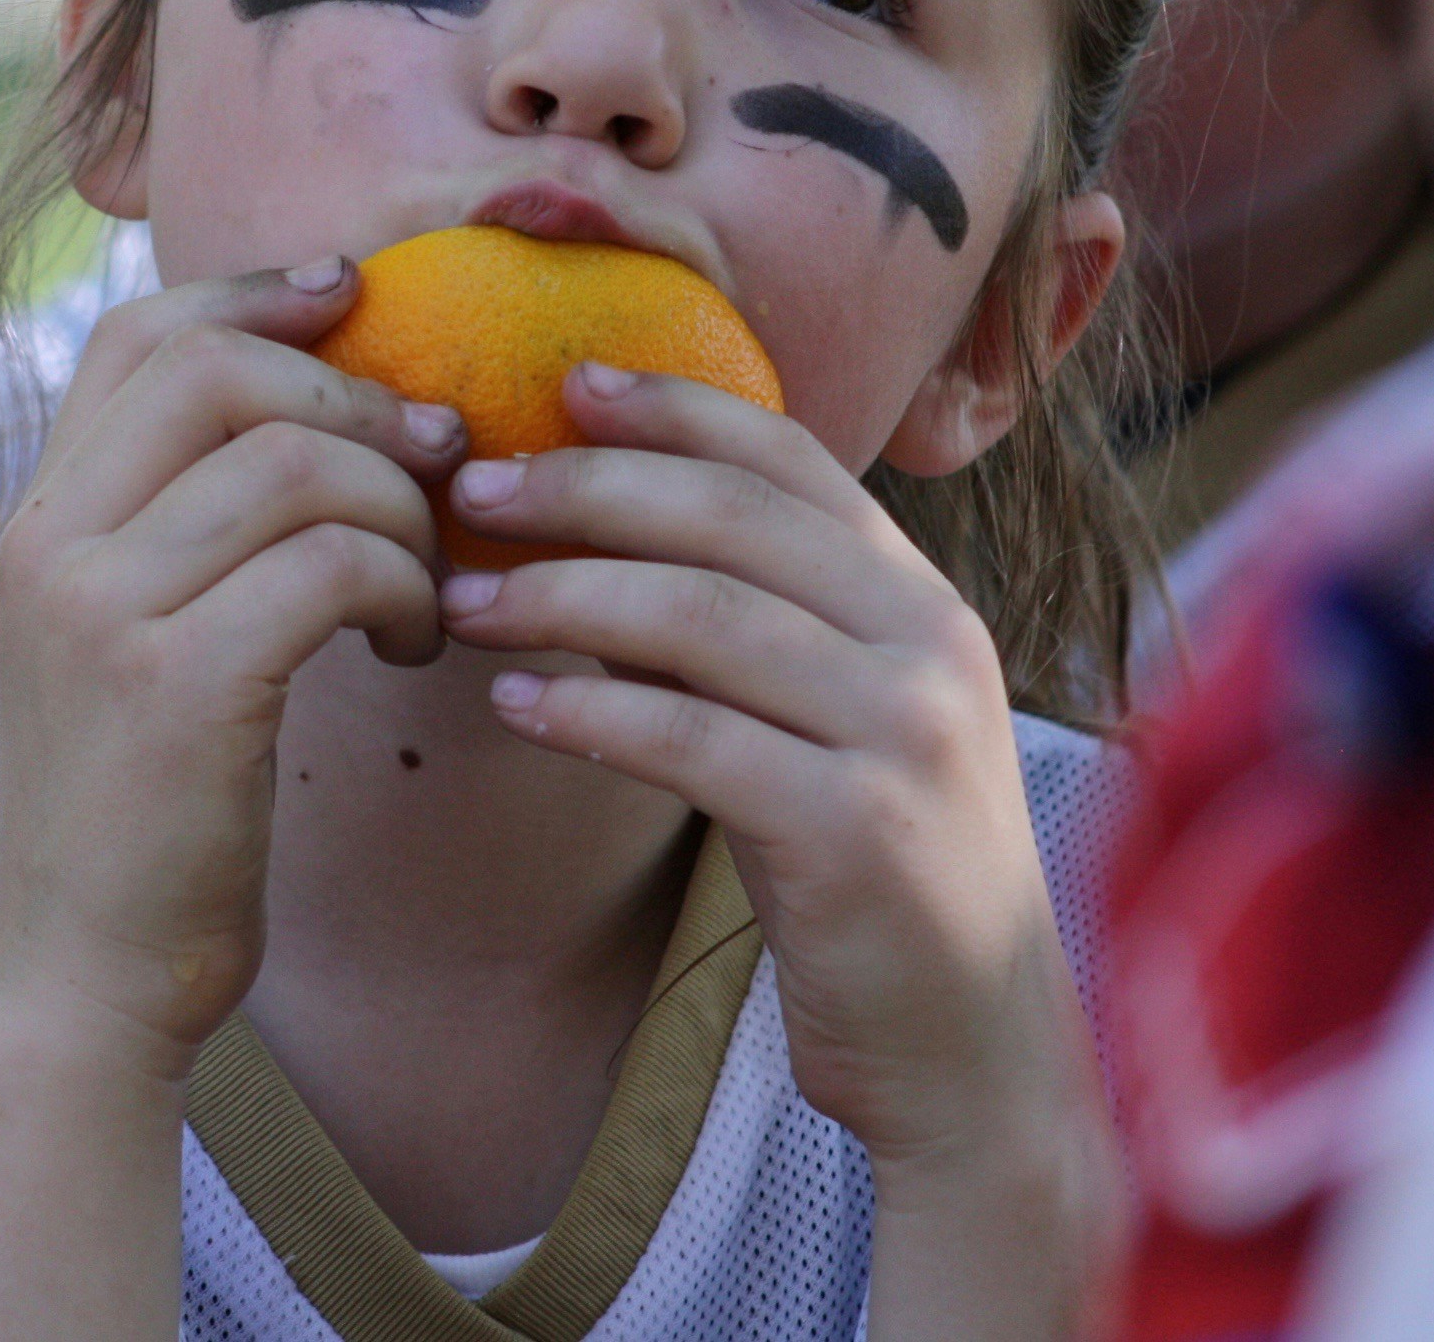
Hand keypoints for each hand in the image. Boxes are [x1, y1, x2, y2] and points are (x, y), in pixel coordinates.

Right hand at [0, 259, 468, 1075]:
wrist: (85, 980)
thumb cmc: (140, 815)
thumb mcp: (127, 644)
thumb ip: (174, 529)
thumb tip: (312, 413)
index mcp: (38, 522)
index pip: (138, 335)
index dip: (259, 295)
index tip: (357, 296)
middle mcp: (50, 545)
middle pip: (221, 371)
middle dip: (357, 398)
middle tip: (436, 463)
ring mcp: (103, 612)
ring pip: (295, 462)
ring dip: (400, 510)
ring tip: (425, 588)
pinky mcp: (177, 685)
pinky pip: (334, 563)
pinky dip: (405, 587)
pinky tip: (413, 647)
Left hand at [433, 364, 1115, 1331]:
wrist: (972, 1050)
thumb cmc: (869, 875)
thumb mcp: (820, 724)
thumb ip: (737, 629)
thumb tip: (586, 538)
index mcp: (922, 600)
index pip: (791, 456)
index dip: (675, 406)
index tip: (564, 382)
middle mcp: (931, 644)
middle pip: (732, 518)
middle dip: (588, 488)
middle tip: (473, 488)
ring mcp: (905, 735)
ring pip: (703, 617)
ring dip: (562, 596)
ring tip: (461, 598)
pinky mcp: (858, 831)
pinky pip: (695, 740)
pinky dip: (588, 713)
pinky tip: (511, 705)